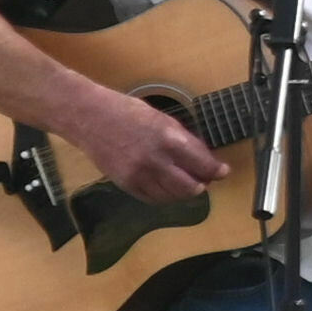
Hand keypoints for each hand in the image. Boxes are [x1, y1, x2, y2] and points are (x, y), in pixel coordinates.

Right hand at [65, 87, 224, 205]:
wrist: (88, 117)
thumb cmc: (127, 112)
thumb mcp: (163, 119)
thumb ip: (184, 140)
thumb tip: (204, 158)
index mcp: (169, 139)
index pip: (203, 165)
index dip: (217, 171)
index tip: (223, 172)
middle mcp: (156, 160)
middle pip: (191, 187)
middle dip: (202, 184)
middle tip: (205, 179)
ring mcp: (138, 175)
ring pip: (172, 196)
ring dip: (183, 192)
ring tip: (186, 183)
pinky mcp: (125, 184)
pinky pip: (152, 199)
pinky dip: (164, 196)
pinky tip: (167, 187)